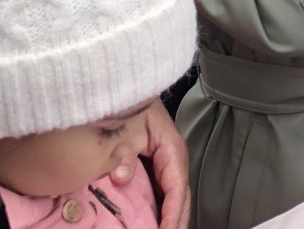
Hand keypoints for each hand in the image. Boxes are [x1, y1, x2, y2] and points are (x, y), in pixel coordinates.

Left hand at [111, 102, 189, 228]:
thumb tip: (122, 178)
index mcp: (171, 148)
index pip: (176, 187)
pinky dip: (162, 208)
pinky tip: (156, 220)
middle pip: (180, 195)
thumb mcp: (125, 128)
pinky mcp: (155, 165)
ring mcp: (166, 163)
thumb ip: (123, 154)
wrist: (125, 88)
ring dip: (172, 216)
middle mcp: (172, 158)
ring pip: (174, 195)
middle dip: (177, 220)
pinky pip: (162, 191)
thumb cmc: (130, 104)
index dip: (173, 212)